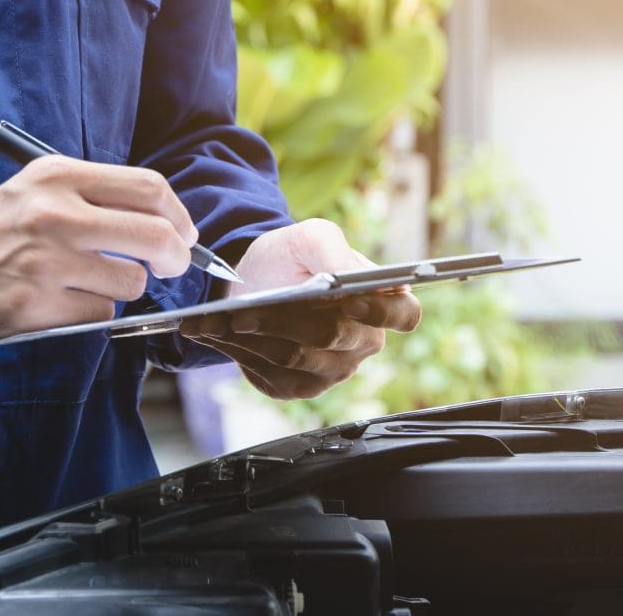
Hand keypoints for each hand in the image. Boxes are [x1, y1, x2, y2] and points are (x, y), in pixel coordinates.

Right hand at [0, 156, 196, 344]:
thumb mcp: (36, 189)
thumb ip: (95, 197)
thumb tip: (165, 222)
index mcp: (58, 176)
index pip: (149, 188)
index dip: (179, 216)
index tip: (182, 233)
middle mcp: (56, 213)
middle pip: (155, 235)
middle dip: (176, 257)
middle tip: (171, 266)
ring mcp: (47, 261)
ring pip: (131, 282)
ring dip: (120, 289)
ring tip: (84, 282)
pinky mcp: (36, 305)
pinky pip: (99, 313)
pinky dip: (90, 312)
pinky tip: (59, 301)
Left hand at [179, 219, 419, 398]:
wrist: (252, 281)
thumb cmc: (289, 258)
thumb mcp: (310, 237)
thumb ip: (333, 250)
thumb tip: (347, 278)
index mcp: (382, 302)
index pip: (404, 315)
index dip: (380, 310)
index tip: (349, 298)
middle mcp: (364, 342)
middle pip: (333, 337)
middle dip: (286, 321)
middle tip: (247, 311)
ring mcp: (332, 370)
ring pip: (296, 359)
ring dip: (254, 336)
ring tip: (222, 319)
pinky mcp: (298, 387)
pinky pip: (272, 375)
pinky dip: (241, 352)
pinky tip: (218, 333)